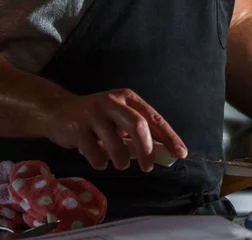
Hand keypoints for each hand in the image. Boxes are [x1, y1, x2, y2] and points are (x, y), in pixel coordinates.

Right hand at [40, 89, 187, 172]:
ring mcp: (94, 113)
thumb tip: (163, 153)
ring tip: (120, 163)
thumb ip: (138, 132)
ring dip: (121, 160)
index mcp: (128, 97)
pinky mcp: (77, 127)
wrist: (57, 111)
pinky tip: (98, 158)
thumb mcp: (119, 118)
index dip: (169, 136)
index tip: (181, 153)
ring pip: (116, 143)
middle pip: (138, 125)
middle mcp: (112, 101)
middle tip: (148, 167)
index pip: (154, 117)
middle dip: (146, 150)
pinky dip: (100, 162)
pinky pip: (95, 154)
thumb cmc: (96, 118)